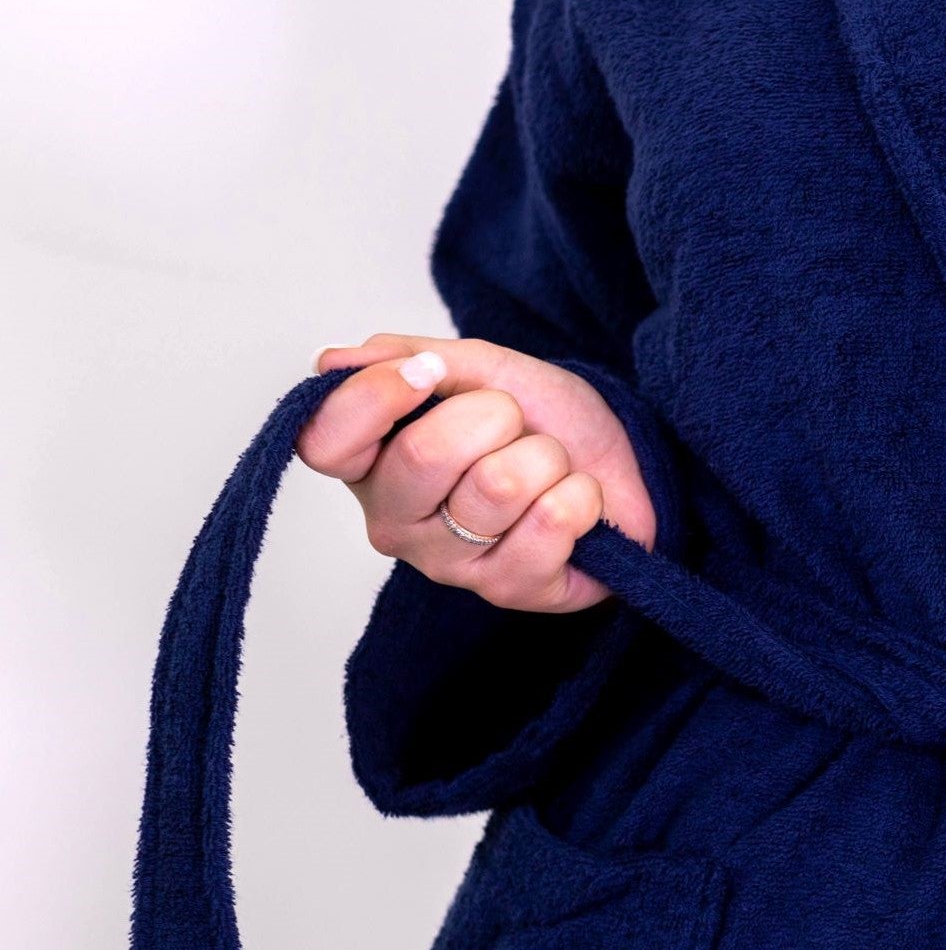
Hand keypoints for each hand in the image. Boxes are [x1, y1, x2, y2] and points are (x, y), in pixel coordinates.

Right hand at [297, 334, 654, 612]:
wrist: (617, 462)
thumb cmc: (541, 420)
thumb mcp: (480, 368)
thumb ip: (406, 358)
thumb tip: (333, 363)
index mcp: (371, 465)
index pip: (325, 443)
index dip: (376, 398)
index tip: (433, 372)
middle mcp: (396, 522)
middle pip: (423, 456)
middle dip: (494, 415)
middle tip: (514, 423)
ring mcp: (450, 566)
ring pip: (499, 485)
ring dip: (545, 456)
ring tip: (548, 466)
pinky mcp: (510, 591)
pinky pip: (550, 521)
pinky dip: (580, 494)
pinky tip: (574, 504)